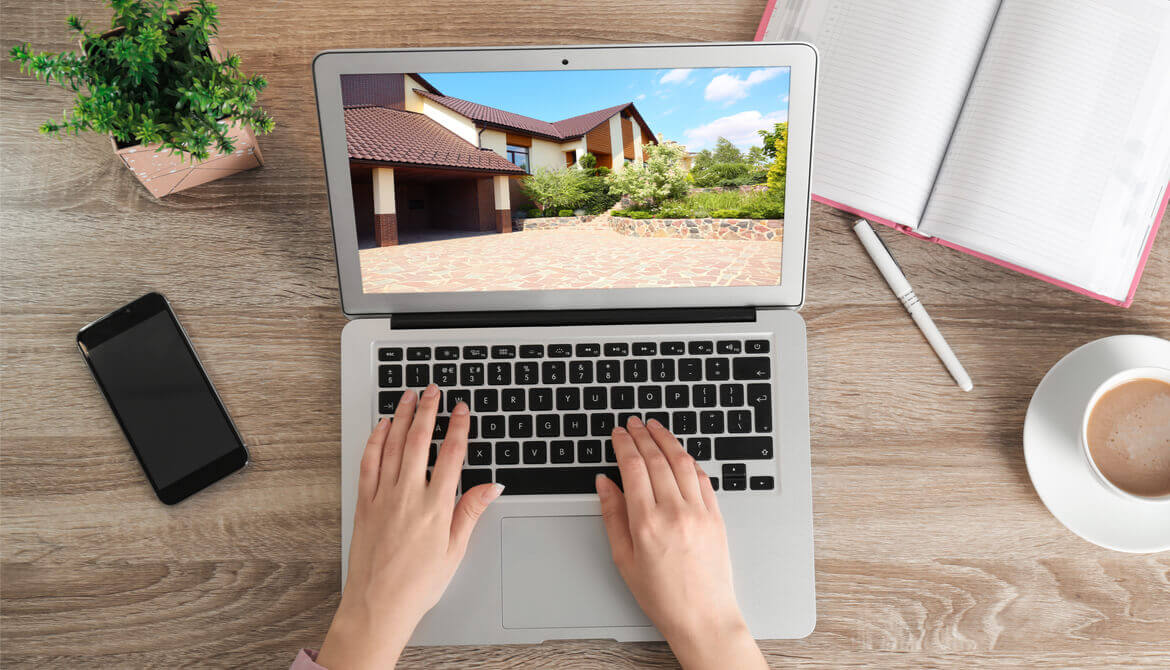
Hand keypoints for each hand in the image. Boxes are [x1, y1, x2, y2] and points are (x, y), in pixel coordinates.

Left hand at [317, 385, 502, 668]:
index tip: (462, 410)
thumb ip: (470, 511)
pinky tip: (381, 427)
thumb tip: (490, 486)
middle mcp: (408, 496)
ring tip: (408, 397)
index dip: (459, 428)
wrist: (378, 606)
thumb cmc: (417, 584)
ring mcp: (383, 497)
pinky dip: (375, 441)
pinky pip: (369, 463)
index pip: (452, 456)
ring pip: (393, 445)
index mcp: (436, 507)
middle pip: (420, 441)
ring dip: (401, 417)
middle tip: (433, 390)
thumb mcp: (455, 550)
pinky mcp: (364, 504)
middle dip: (428, 411)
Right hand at [596, 417, 765, 669]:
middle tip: (633, 423)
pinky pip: (702, 478)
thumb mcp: (624, 558)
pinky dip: (689, 460)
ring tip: (655, 427)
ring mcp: (699, 512)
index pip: (633, 468)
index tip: (618, 433)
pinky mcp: (716, 516)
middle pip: (656, 459)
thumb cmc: (662, 595)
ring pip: (682, 462)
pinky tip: (680, 453)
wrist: (703, 616)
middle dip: (642, 435)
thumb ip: (612, 516)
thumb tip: (604, 484)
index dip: (623, 444)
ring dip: (666, 440)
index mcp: (647, 523)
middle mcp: (675, 512)